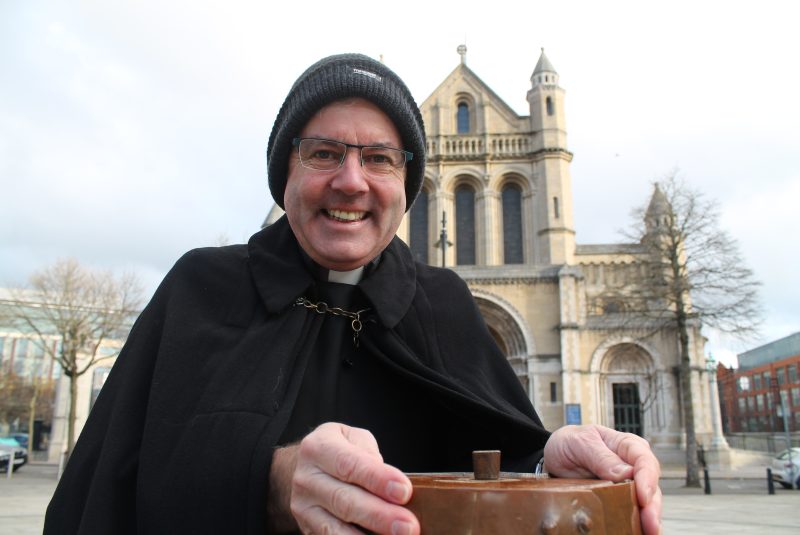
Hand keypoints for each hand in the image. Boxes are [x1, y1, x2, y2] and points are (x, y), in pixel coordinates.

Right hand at [268, 422, 419, 534]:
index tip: (404, 491)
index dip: (378, 479)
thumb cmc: (339, 451)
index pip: (350, 465)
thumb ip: (370, 454)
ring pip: (335, 528)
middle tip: (409, 525)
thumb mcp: (353, 438)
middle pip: (345, 501)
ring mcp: (303, 507)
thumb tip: (388, 482)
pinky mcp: (307, 528)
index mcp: (318, 448)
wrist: (306, 468)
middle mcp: (306, 479)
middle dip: (380, 515)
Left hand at [543, 424, 661, 534]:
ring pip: (646, 504)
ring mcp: (629, 485)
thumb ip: (601, 456)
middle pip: (651, 487)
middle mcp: (633, 466)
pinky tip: (639, 533)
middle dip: (652, 508)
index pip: (645, 461)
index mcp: (628, 446)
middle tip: (651, 525)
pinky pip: (632, 513)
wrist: (553, 455)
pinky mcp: (620, 500)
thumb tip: (626, 473)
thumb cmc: (569, 443)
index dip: (647, 480)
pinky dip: (637, 525)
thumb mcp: (580, 443)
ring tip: (649, 533)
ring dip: (648, 520)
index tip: (643, 498)